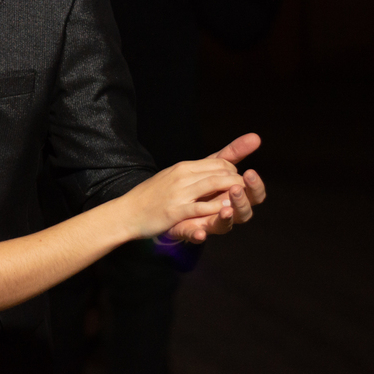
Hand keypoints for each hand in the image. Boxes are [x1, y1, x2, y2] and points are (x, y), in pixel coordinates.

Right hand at [123, 158, 244, 239]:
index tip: (238, 179)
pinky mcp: (176, 211)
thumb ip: (196, 172)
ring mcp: (179, 193)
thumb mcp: (173, 177)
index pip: (218, 162)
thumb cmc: (152, 196)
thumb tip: (219, 167)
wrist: (127, 212)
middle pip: (219, 171)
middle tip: (246, 189)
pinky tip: (228, 211)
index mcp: (183, 167)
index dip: (233, 170)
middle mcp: (182, 176)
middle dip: (238, 180)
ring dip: (233, 190)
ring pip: (213, 185)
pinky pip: (202, 207)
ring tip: (242, 196)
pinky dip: (218, 208)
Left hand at [166, 133, 266, 242]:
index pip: (254, 195)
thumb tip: (255, 137)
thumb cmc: (197, 184)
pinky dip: (198, 236)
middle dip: (242, 201)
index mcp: (234, 198)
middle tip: (236, 188)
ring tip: (225, 208)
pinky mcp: (189, 231)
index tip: (251, 172)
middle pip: (244, 212)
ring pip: (224, 225)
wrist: (165, 201)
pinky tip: (199, 233)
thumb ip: (232, 154)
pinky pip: (195, 236)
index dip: (255, 186)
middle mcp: (225, 213)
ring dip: (226, 218)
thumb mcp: (212, 166)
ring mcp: (208, 224)